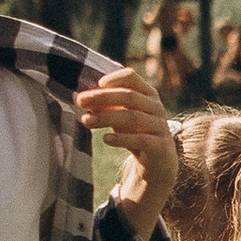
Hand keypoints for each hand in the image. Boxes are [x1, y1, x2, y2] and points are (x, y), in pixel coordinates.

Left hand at [80, 67, 178, 229]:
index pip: (132, 78)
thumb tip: (82, 99)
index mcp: (148, 94)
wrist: (158, 162)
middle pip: (130, 96)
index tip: (97, 84)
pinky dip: (122, 139)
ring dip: (107, 118)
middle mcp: (156, 107)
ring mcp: (160, 126)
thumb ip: (105, 107)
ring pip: (133, 117)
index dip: (115, 78)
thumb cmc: (136, 133)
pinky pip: (141, 140)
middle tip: (81, 101)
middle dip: (103, 97)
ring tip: (86, 121)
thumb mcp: (120, 117)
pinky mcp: (160, 146)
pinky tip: (105, 139)